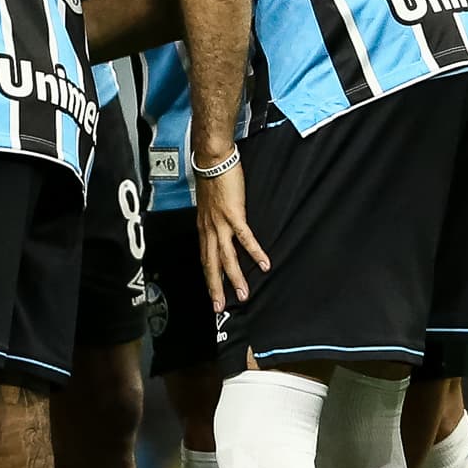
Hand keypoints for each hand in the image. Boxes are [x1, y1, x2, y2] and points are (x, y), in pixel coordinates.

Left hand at [193, 152, 266, 312]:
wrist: (212, 160)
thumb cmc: (213, 179)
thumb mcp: (209, 205)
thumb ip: (215, 221)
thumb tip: (221, 231)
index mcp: (204, 229)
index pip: (204, 259)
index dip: (208, 279)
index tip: (212, 295)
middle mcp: (209, 230)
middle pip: (211, 265)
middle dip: (216, 288)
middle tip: (220, 308)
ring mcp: (220, 224)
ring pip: (227, 257)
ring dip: (235, 278)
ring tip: (243, 294)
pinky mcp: (233, 215)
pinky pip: (245, 238)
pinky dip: (254, 253)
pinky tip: (263, 264)